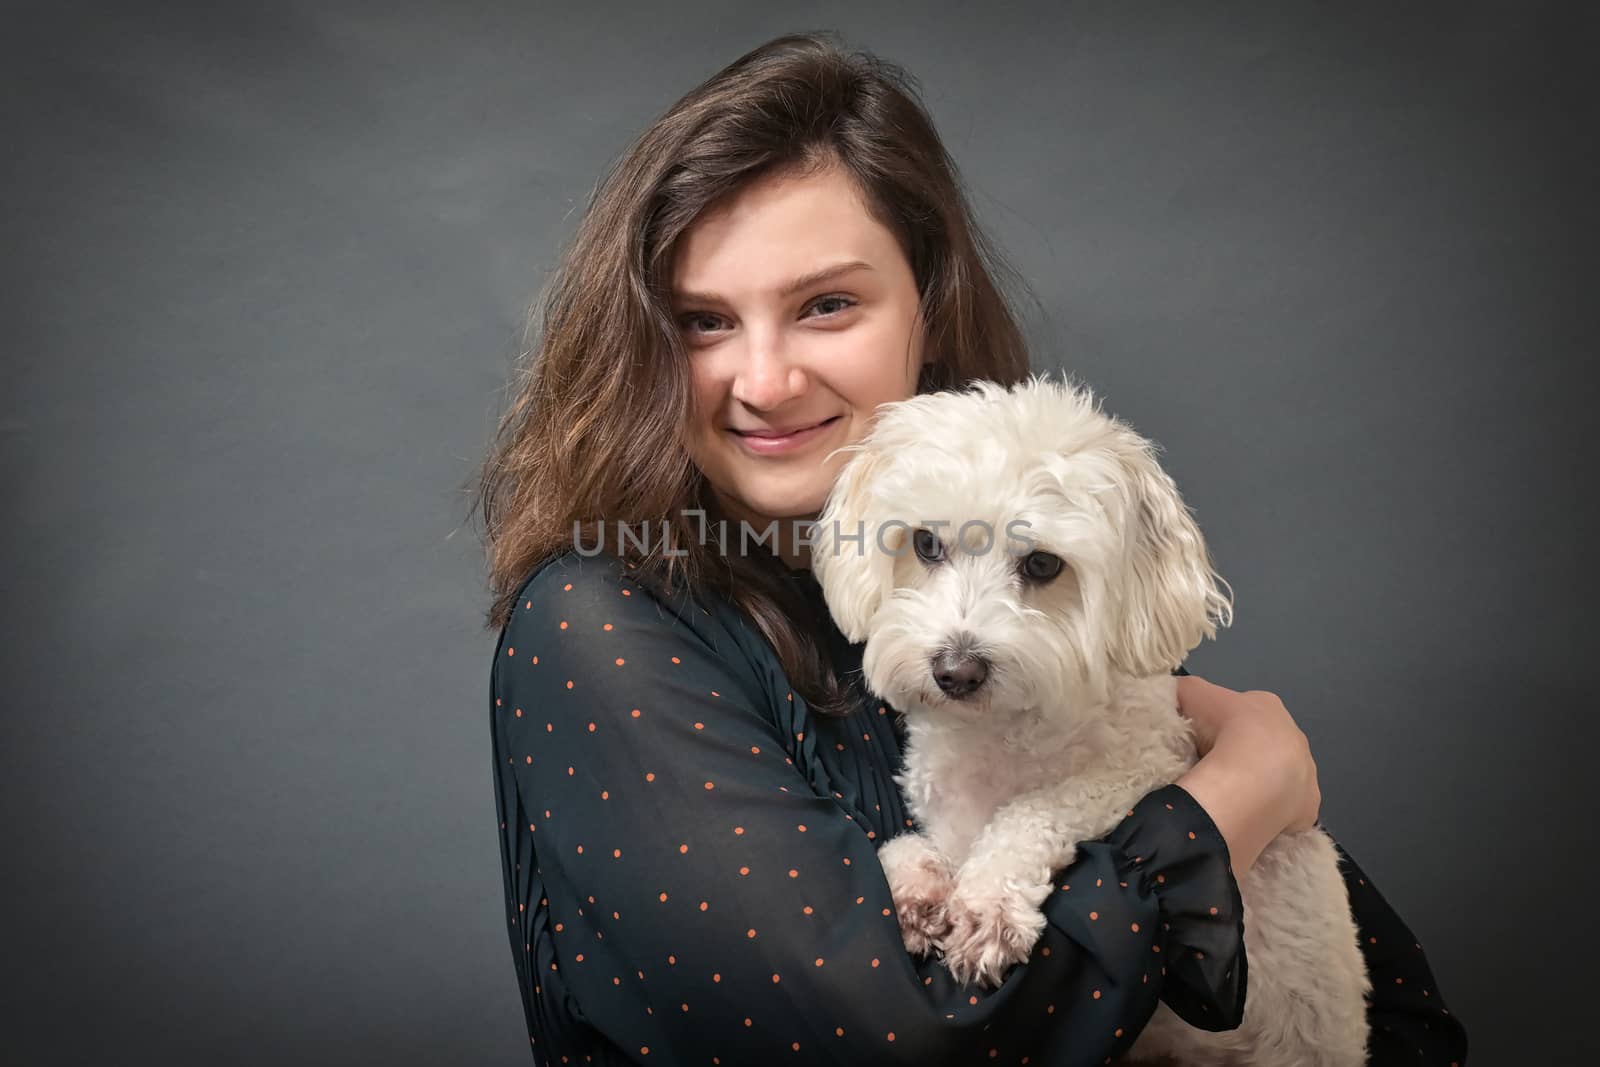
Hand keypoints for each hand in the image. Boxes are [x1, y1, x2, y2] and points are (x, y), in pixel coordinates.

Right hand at [1173, 675, 1321, 873]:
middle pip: (1262, 743)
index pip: (1242, 711)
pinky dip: (1269, 812)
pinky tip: (1248, 816)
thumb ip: (1183, 690)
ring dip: (1258, 784)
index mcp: (1267, 705)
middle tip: (1213, 769)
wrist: (1249, 782)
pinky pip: (1287, 810)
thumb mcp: (1190, 694)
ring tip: (1230, 796)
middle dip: (1242, 754)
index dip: (1219, 724)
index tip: (1200, 740)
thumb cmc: (1222, 733)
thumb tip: (1173, 695)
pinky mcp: (1308, 808)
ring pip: (1279, 777)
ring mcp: (1306, 774)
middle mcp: (1294, 736)